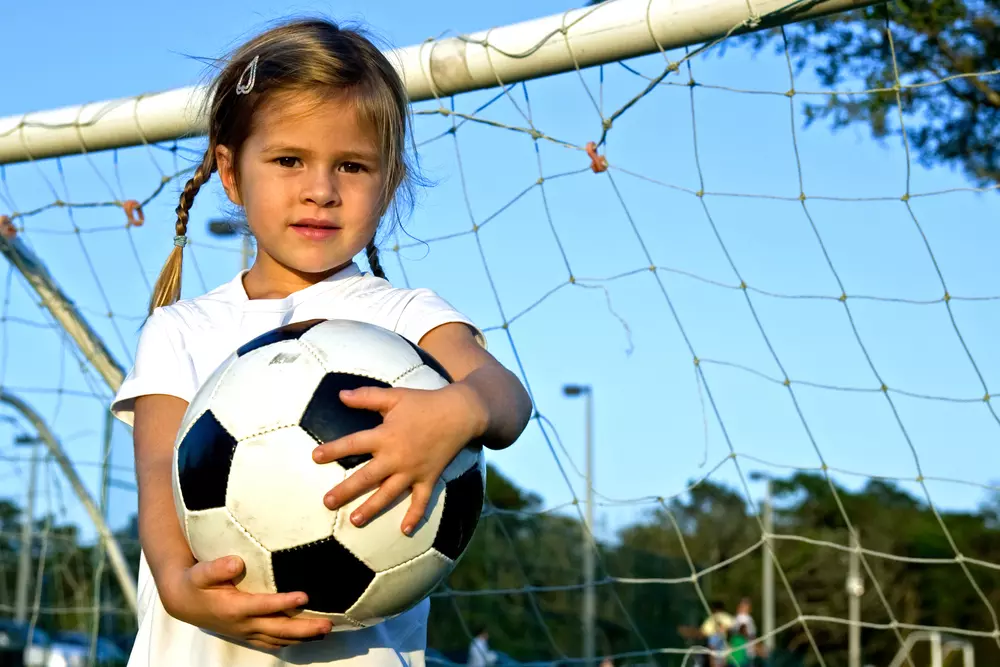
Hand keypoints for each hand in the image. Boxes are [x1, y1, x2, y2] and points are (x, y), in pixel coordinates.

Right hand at [160, 555, 331, 651]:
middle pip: (278, 629)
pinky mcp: (248, 633)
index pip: (264, 606)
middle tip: (328, 625)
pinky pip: (272, 641)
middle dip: (305, 628)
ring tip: (326, 631)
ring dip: (303, 637)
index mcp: (234, 608)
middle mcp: (243, 624)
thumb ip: (217, 568)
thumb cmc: (195, 582)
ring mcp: (247, 631)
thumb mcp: (200, 572)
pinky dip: (290, 640)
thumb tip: (236, 563)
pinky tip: (307, 637)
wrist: (183, 601)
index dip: (284, 603)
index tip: (305, 596)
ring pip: (279, 638)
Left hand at [312, 383, 486, 533]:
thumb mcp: (395, 396)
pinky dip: (415, 516)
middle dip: (345, 490)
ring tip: (354, 522)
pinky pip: (421, 500)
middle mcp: (397, 456)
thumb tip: (340, 395)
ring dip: (371, 508)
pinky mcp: (429, 477)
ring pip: (389, 494)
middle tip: (327, 503)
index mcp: (386, 435)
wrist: (460, 413)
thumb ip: (367, 397)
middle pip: (366, 477)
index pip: (354, 444)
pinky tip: (405, 531)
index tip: (315, 458)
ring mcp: (413, 470)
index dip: (334, 450)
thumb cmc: (424, 402)